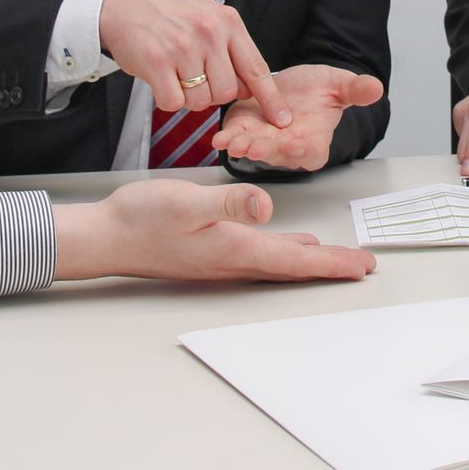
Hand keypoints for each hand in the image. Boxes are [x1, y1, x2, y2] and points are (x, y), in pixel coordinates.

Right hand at [52, 179, 376, 281]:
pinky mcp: (209, 252)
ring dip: (309, 262)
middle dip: (330, 267)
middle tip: (362, 267)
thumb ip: (228, 204)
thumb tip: (266, 207)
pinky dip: (282, 253)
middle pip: (293, 266)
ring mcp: (220, 259)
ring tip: (335, 260)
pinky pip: (258, 256)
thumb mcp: (187, 202)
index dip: (332, 263)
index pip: (295, 259)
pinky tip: (287, 245)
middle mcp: (232, 260)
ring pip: (277, 262)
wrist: (106, 237)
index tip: (362, 266)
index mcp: (235, 248)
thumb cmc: (141, 219)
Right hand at [99, 0, 290, 124]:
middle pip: (227, 92)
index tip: (281, 120)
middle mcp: (209, 33)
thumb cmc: (168, 16)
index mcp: (227, 22)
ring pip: (200, 101)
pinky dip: (167, 99)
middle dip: (213, 94)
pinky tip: (161, 80)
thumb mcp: (208, 18)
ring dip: (188, 97)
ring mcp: (183, 47)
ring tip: (176, 74)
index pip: (256, 68)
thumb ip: (231, 48)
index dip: (270, 99)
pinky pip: (173, 103)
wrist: (123, 5)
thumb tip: (250, 87)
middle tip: (195, 78)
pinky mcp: (157, 62)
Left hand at [212, 64, 383, 171]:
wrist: (291, 84)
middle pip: (278, 154)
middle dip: (266, 150)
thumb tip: (377, 87)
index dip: (303, 150)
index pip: (310, 152)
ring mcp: (263, 142)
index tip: (296, 144)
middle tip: (256, 146)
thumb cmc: (316, 90)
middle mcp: (287, 148)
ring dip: (243, 146)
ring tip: (233, 142)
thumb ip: (355, 89)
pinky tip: (220, 138)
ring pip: (253, 148)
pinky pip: (235, 138)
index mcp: (313, 142)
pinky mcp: (244, 131)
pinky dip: (227, 138)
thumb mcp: (338, 84)